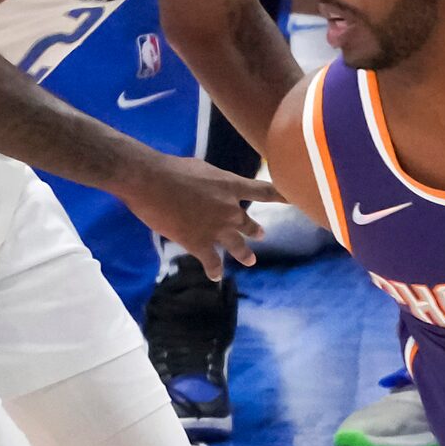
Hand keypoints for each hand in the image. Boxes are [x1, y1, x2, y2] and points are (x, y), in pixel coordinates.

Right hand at [125, 154, 274, 275]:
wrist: (150, 182)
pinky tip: (215, 277)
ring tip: (250, 259)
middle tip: (261, 234)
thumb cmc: (171, 168)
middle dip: (255, 230)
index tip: (294, 199)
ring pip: (237, 246)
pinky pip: (212, 262)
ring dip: (244, 254)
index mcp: (230, 185)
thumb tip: (210, 185)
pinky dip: (214, 270)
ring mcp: (216, 228)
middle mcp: (229, 209)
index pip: (264, 191)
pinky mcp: (199, 244)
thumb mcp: (201, 169)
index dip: (281, 196)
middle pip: (248, 223)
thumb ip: (212, 181)